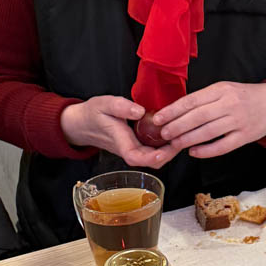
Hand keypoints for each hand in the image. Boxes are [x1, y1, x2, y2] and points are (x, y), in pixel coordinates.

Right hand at [60, 96, 180, 168]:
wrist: (82, 124)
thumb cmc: (92, 114)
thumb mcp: (104, 104)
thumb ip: (120, 107)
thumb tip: (139, 111)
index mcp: (119, 141)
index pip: (135, 157)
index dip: (151, 157)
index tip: (164, 151)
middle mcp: (128, 149)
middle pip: (151, 160)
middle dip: (169, 153)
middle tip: (183, 137)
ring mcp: (134, 149)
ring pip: (155, 157)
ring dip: (169, 148)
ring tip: (182, 134)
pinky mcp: (138, 146)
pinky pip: (154, 150)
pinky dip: (165, 144)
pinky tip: (174, 132)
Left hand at [151, 81, 265, 158]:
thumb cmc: (244, 96)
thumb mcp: (225, 89)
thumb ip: (204, 99)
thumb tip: (176, 111)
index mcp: (221, 89)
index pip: (192, 101)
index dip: (173, 111)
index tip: (158, 118)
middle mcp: (230, 104)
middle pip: (197, 117)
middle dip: (177, 126)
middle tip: (163, 133)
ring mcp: (238, 121)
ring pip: (207, 132)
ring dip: (187, 139)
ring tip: (174, 143)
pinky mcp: (245, 137)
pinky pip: (222, 146)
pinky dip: (206, 150)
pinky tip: (194, 152)